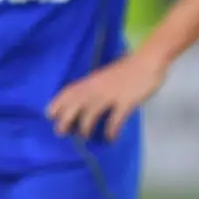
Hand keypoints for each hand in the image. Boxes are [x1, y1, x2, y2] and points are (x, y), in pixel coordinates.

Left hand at [47, 51, 167, 140]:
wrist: (148, 60)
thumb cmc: (127, 68)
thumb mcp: (104, 76)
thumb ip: (93, 87)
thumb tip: (83, 103)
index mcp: (90, 81)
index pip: (67, 92)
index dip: (56, 104)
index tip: (49, 116)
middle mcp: (96, 89)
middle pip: (74, 106)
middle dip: (65, 121)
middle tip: (63, 132)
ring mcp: (111, 96)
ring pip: (90, 115)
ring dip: (85, 128)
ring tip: (86, 136)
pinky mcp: (126, 102)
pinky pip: (114, 120)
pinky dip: (110, 131)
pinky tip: (111, 138)